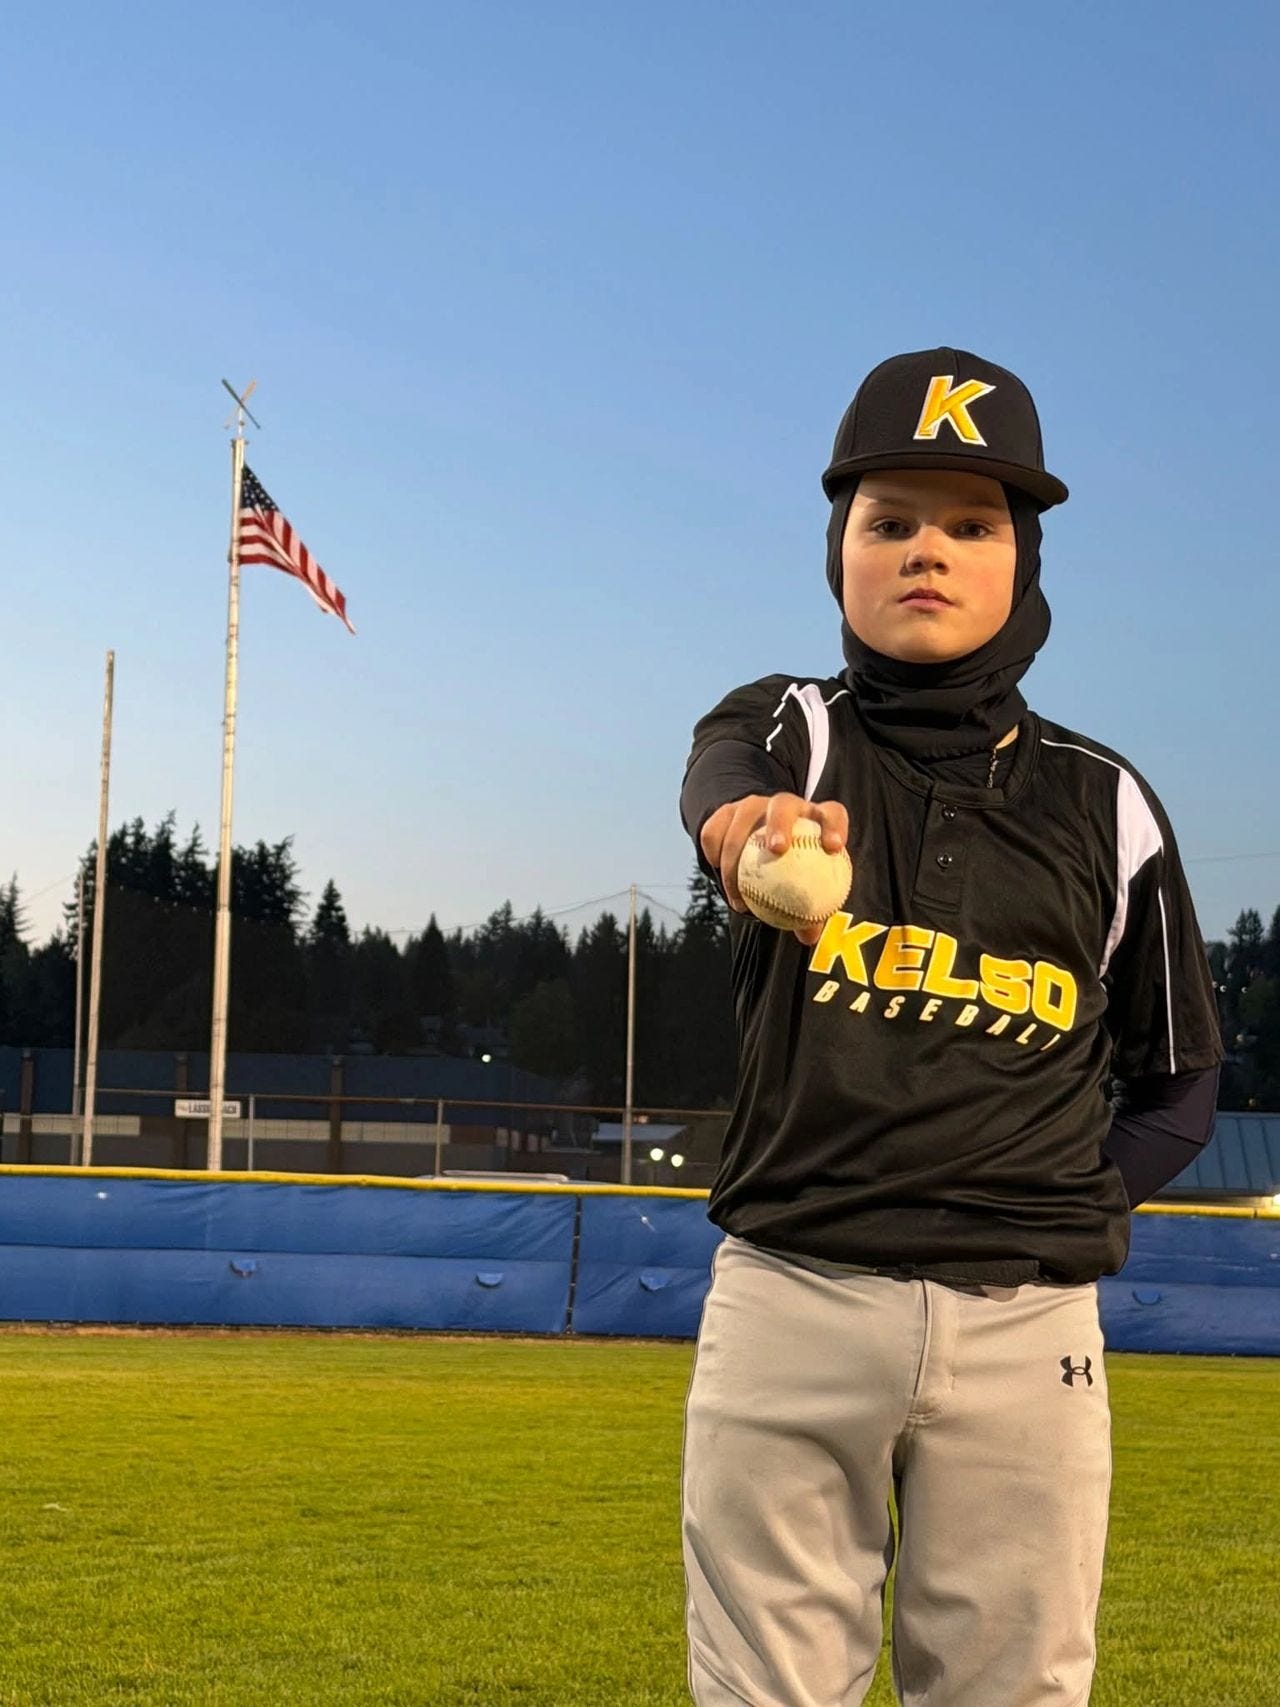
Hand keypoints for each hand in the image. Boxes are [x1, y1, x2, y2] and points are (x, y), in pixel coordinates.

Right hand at [699, 793, 849, 945]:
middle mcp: (785, 805)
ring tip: (736, 889)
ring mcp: (754, 804)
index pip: (831, 813)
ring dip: (736, 848)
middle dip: (780, 823)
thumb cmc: (790, 871)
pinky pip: (715, 828)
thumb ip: (809, 910)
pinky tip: (717, 873)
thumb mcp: (801, 888)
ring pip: (743, 815)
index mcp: (814, 818)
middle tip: (777, 850)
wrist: (753, 841)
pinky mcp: (726, 811)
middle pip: (783, 804)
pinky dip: (714, 850)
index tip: (833, 847)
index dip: (834, 825)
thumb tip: (809, 936)